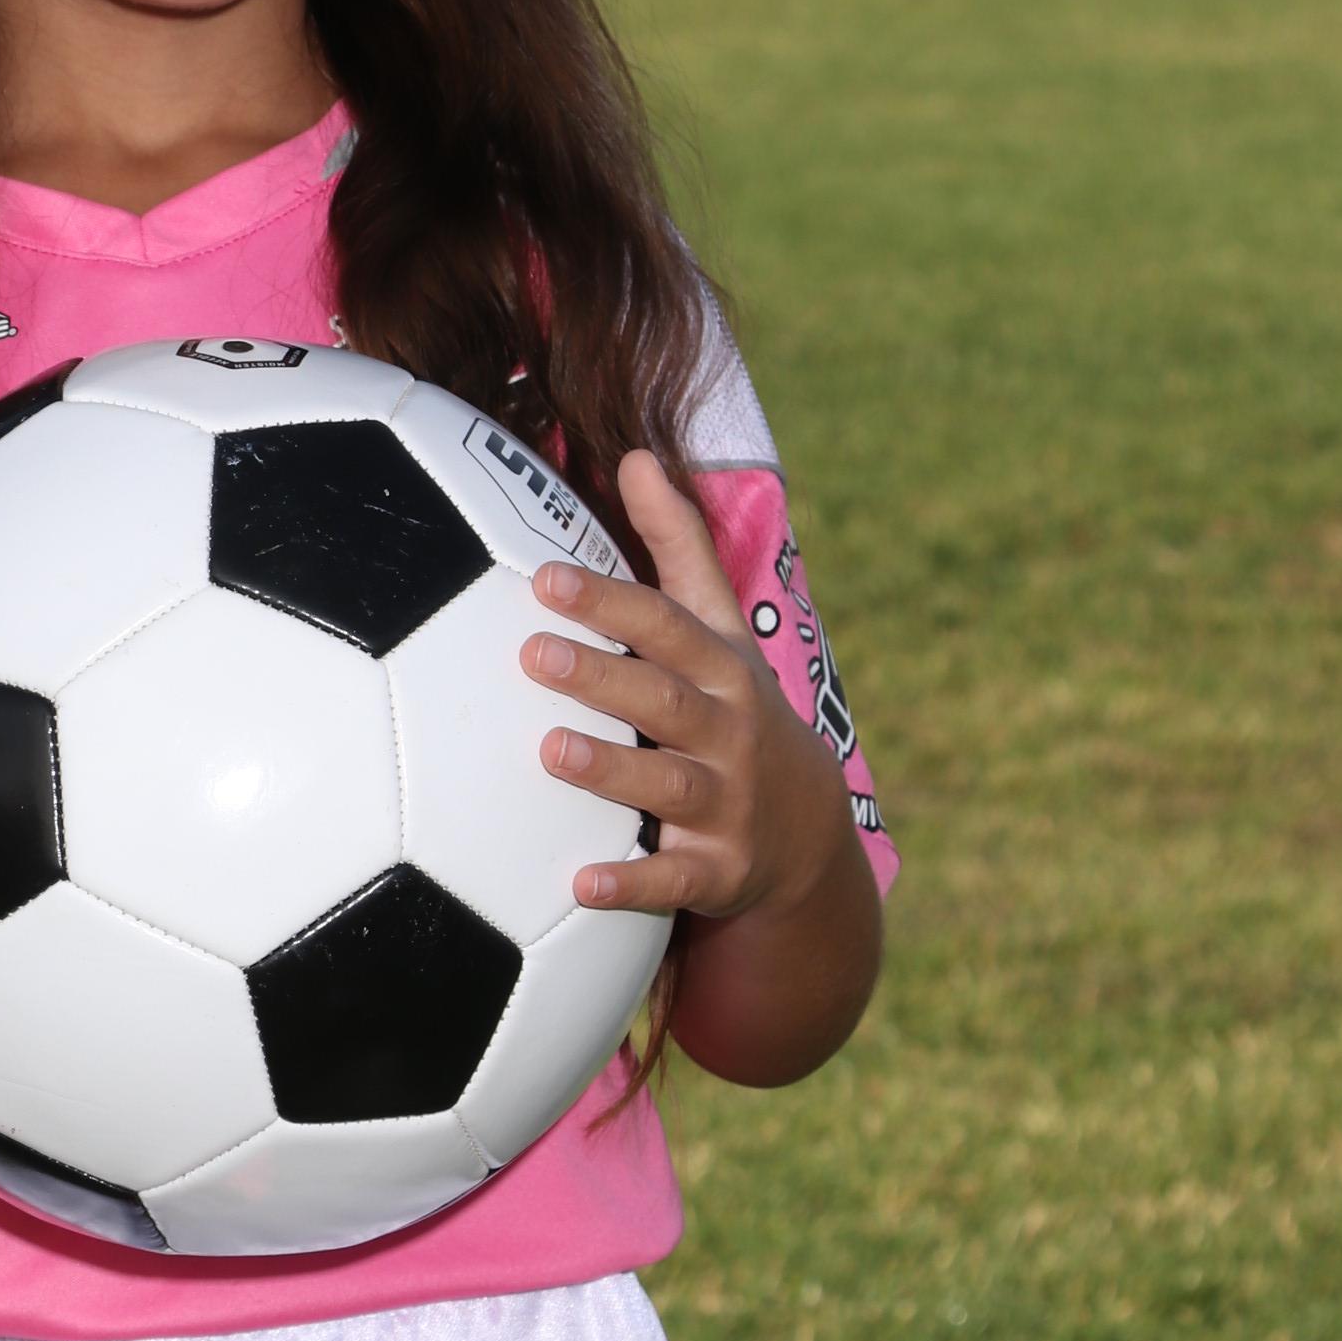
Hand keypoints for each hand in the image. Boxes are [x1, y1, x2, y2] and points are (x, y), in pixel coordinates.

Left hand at [522, 449, 844, 925]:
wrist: (808, 831)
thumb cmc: (735, 708)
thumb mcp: (718, 629)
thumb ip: (676, 547)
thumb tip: (635, 456)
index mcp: (722, 670)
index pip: (666, 627)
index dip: (610, 603)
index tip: (545, 578)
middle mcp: (729, 734)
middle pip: (665, 699)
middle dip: (604, 676)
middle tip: (533, 652)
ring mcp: (726, 806)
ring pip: (667, 785)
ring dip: (612, 770)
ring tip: (550, 750)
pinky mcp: (718, 872)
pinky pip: (672, 882)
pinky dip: (631, 883)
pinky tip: (579, 884)